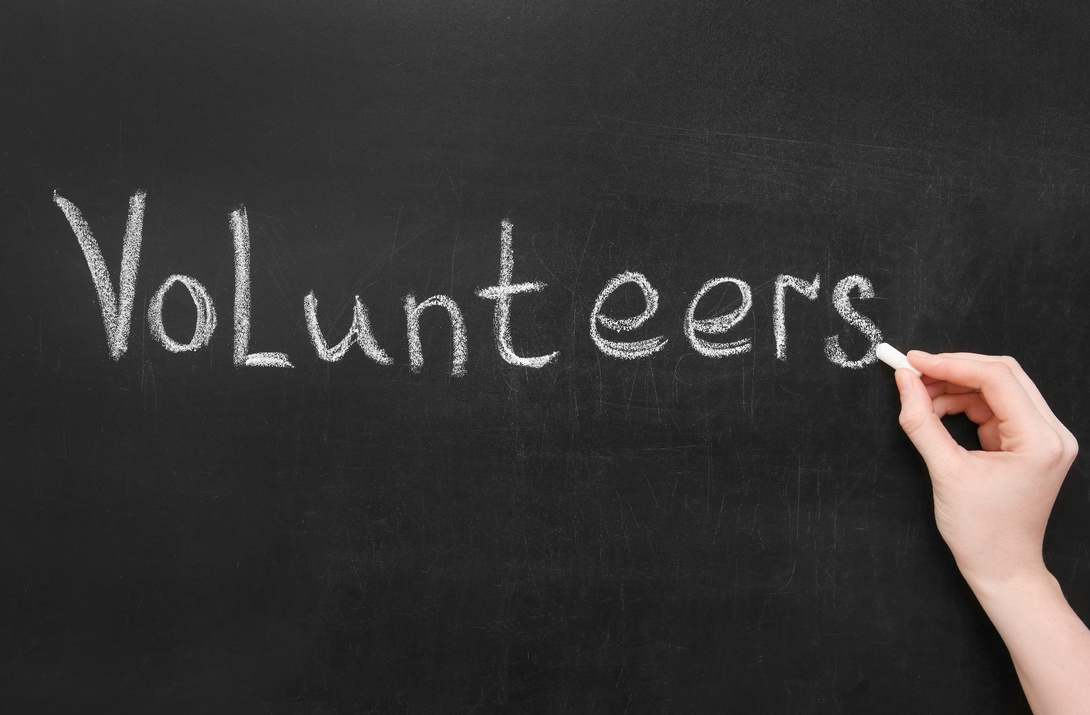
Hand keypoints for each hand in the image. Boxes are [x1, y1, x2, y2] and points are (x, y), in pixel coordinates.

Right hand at [894, 352, 1077, 588]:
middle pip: (1001, 375)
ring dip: (956, 387)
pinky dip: (964, 403)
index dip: (950, 364)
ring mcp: (1044, 437)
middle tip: (913, 371)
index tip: (913, 361)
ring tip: (919, 396)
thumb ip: (922, 421)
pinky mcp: (1030, 443)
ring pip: (997, 388)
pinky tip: (937, 410)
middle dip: (953, 370)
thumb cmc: (982, 532)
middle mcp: (1051, 433)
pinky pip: (996, 407)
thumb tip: (904, 381)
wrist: (1002, 568)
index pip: (996, 378)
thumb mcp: (945, 472)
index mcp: (1040, 440)